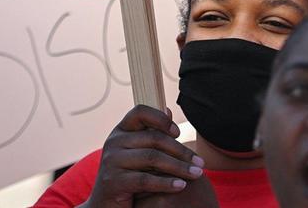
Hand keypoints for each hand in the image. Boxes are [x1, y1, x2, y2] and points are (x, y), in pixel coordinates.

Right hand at [85, 105, 204, 207]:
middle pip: (153, 138)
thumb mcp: (139, 154)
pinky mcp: (113, 182)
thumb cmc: (129, 179)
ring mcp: (111, 161)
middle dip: (181, 151)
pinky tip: (181, 186)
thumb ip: (152, 135)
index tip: (178, 133)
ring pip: (152, 158)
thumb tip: (169, 110)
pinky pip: (145, 180)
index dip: (160, 119)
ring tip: (196, 174)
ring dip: (179, 167)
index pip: (140, 112)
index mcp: (120, 131)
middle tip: (201, 163)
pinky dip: (166, 183)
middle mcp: (113, 142)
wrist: (106, 207)